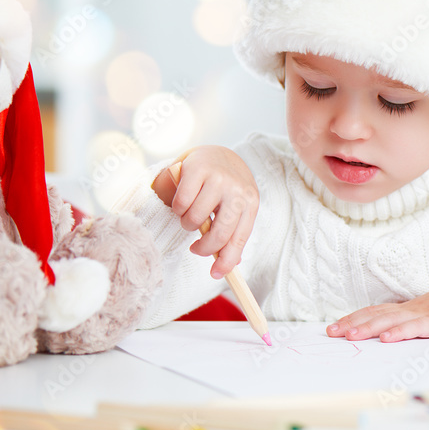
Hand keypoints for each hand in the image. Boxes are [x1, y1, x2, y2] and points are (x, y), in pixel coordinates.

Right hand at [151, 146, 258, 278]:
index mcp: (251, 203)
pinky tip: (183, 203)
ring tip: (190, 217)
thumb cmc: (225, 189)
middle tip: (195, 248)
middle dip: (204, 248)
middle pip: (219, 233)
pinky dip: (178, 209)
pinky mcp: (198, 169)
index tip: (216, 274)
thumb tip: (228, 266)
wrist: (217, 154)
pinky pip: (181, 203)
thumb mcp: (235, 208)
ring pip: (196, 219)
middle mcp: (238, 191)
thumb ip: (232, 233)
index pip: (239, 239)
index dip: (227, 260)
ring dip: (188, 224)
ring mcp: (218, 179)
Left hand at [326, 264, 428, 341]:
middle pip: (376, 315)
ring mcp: (424, 314)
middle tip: (331, 333)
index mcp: (408, 309)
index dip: (353, 319)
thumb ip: (414, 324)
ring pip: (391, 320)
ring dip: (369, 328)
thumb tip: (393, 335)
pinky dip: (400, 332)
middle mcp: (411, 309)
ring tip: (350, 336)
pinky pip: (416, 327)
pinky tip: (386, 338)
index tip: (334, 327)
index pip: (375, 312)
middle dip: (352, 324)